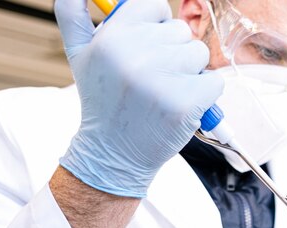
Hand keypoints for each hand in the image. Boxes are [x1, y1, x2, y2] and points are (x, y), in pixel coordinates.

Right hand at [54, 0, 222, 196]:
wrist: (114, 153)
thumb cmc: (102, 100)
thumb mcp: (78, 54)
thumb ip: (72, 14)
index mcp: (113, 36)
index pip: (156, 5)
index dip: (156, 28)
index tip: (147, 50)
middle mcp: (136, 54)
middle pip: (181, 32)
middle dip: (172, 53)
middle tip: (151, 80)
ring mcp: (163, 79)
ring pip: (199, 54)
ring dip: (189, 73)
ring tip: (165, 93)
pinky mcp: (187, 103)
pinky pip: (213, 81)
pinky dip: (204, 94)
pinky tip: (180, 106)